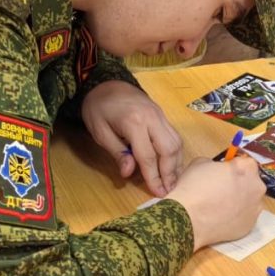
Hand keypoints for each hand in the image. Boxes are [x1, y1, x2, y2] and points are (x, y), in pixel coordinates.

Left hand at [81, 81, 182, 196]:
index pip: (148, 156)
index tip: (158, 193)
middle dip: (170, 172)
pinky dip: (176, 152)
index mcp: (134, 122)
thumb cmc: (98, 108)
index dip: (154, 177)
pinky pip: (174, 136)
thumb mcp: (100, 132)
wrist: (106, 82)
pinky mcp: (163, 115)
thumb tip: (129, 173)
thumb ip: (117, 152)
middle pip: (169, 149)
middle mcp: (152, 118)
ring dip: (176, 163)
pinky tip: (172, 164)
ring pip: (176, 142)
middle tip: (169, 189)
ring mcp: (160, 115)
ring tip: (172, 180)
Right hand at [166, 156, 265, 251]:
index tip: (224, 173)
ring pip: (249, 201)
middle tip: (221, 189)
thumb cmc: (193, 189)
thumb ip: (216, 164)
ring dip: (239, 201)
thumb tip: (218, 170)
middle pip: (251, 182)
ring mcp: (255, 208)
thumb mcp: (200, 163)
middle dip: (239, 184)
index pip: (246, 162)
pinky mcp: (250, 225)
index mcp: (246, 168)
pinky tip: (221, 217)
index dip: (234, 167)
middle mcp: (256, 187)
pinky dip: (236, 217)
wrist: (188, 220)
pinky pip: (245, 217)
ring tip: (220, 206)